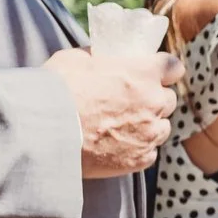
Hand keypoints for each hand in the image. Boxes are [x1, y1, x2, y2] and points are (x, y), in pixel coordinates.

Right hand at [46, 48, 180, 177]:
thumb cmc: (57, 91)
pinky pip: (149, 151)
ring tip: (120, 126)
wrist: (43, 132)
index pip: (174, 67)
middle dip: (153, 99)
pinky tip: (115, 145)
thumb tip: (105, 59)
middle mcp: (155, 103)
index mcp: (144, 74)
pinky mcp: (141, 159)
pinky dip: (137, 148)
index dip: (164, 71)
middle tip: (129, 102)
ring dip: (148, 125)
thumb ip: (101, 58)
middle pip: (168, 99)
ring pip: (162, 127)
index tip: (155, 74)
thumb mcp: (77, 59)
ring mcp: (150, 133)